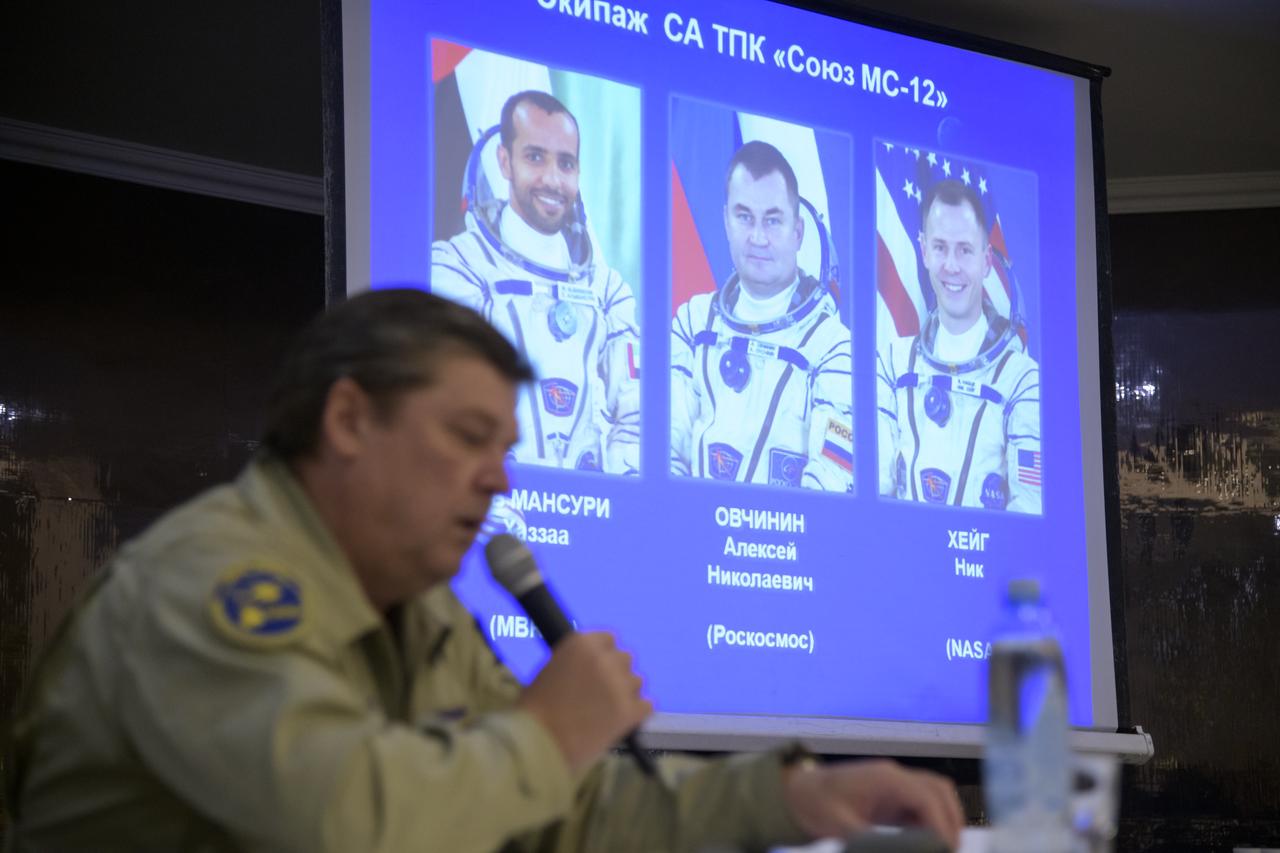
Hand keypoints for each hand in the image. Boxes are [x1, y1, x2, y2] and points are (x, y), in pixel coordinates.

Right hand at [517, 632, 652, 774]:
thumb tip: (590, 666)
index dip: (603, 655)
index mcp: (581, 644)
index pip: (609, 639)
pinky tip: (623, 720)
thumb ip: (575, 662)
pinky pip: (647, 705)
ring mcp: (620, 686)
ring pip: (637, 682)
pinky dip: (637, 713)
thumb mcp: (549, 671)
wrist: (538, 745)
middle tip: (602, 692)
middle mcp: (604, 660)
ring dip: (626, 692)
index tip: (598, 668)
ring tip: (608, 710)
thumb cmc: (535, 711)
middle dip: (616, 673)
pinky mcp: (630, 712)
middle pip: (625, 658)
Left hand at [782, 759, 963, 850]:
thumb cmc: (813, 805)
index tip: (945, 848)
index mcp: (884, 778)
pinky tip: (926, 842)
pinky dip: (930, 821)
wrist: (795, 793)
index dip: (942, 824)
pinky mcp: (890, 795)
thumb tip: (895, 851)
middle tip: (950, 849)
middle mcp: (894, 776)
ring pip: (933, 794)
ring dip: (944, 818)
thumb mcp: (838, 827)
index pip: (927, 796)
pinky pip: (920, 804)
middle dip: (951, 819)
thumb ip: (866, 841)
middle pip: (938, 790)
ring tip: (943, 847)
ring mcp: (893, 784)